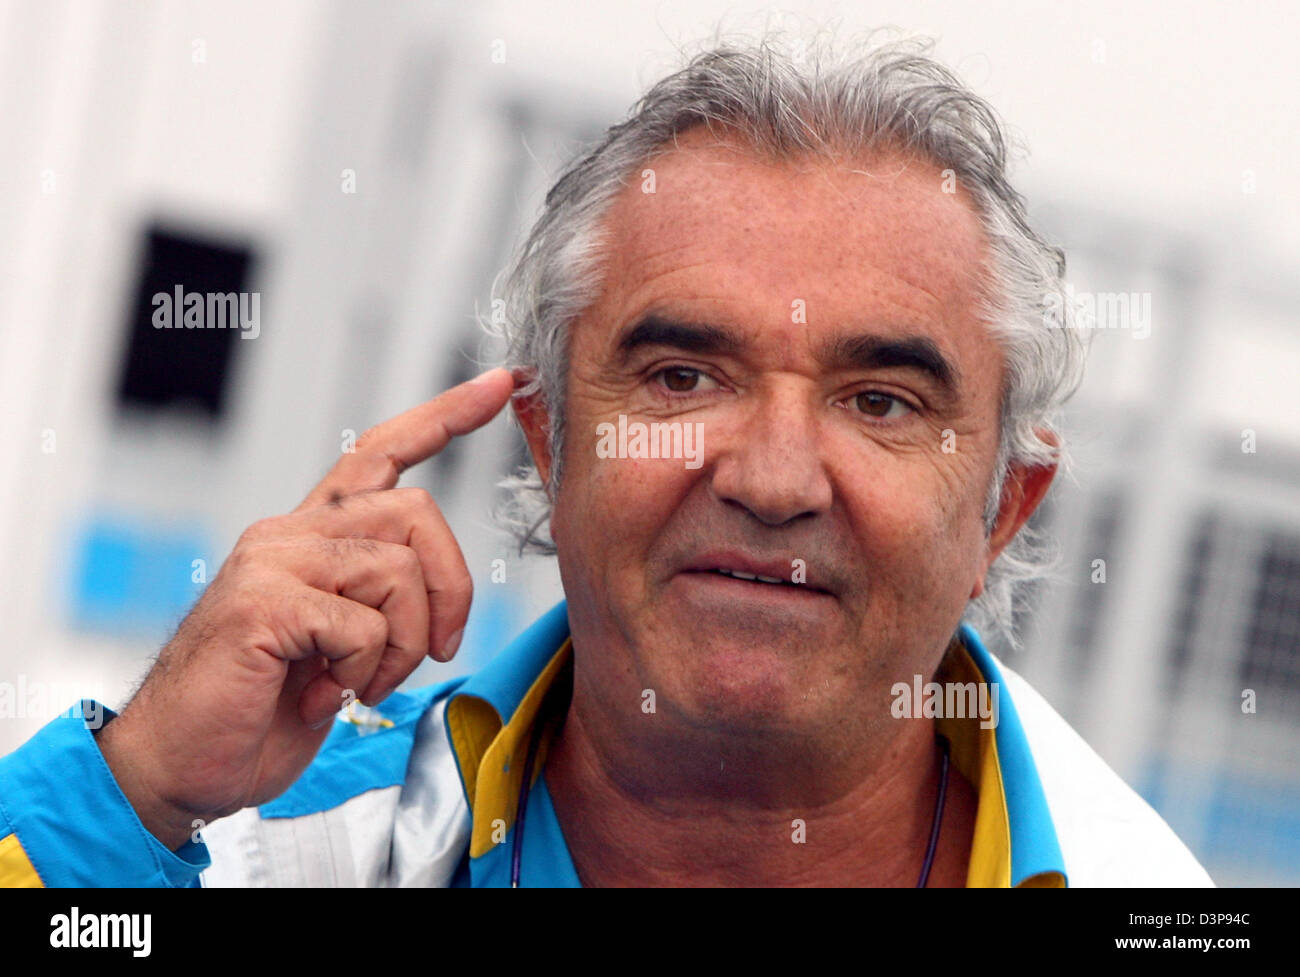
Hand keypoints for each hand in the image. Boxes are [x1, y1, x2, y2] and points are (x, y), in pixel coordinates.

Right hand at [96, 367, 515, 850]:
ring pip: (399, 571)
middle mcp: (291, 533)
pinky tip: (322, 694)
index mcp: (313, 537)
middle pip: (418, 513)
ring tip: (359, 683)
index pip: (382, 452)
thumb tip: (440, 594)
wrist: (182, 764)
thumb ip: (379, 601)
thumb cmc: (262, 709)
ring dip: (403, 647)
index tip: (501, 385)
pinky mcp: (264, 601)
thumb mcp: (340, 645)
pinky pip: (364, 625)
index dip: (446, 416)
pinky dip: (363, 672)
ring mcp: (273, 561)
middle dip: (451, 590)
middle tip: (435, 650)